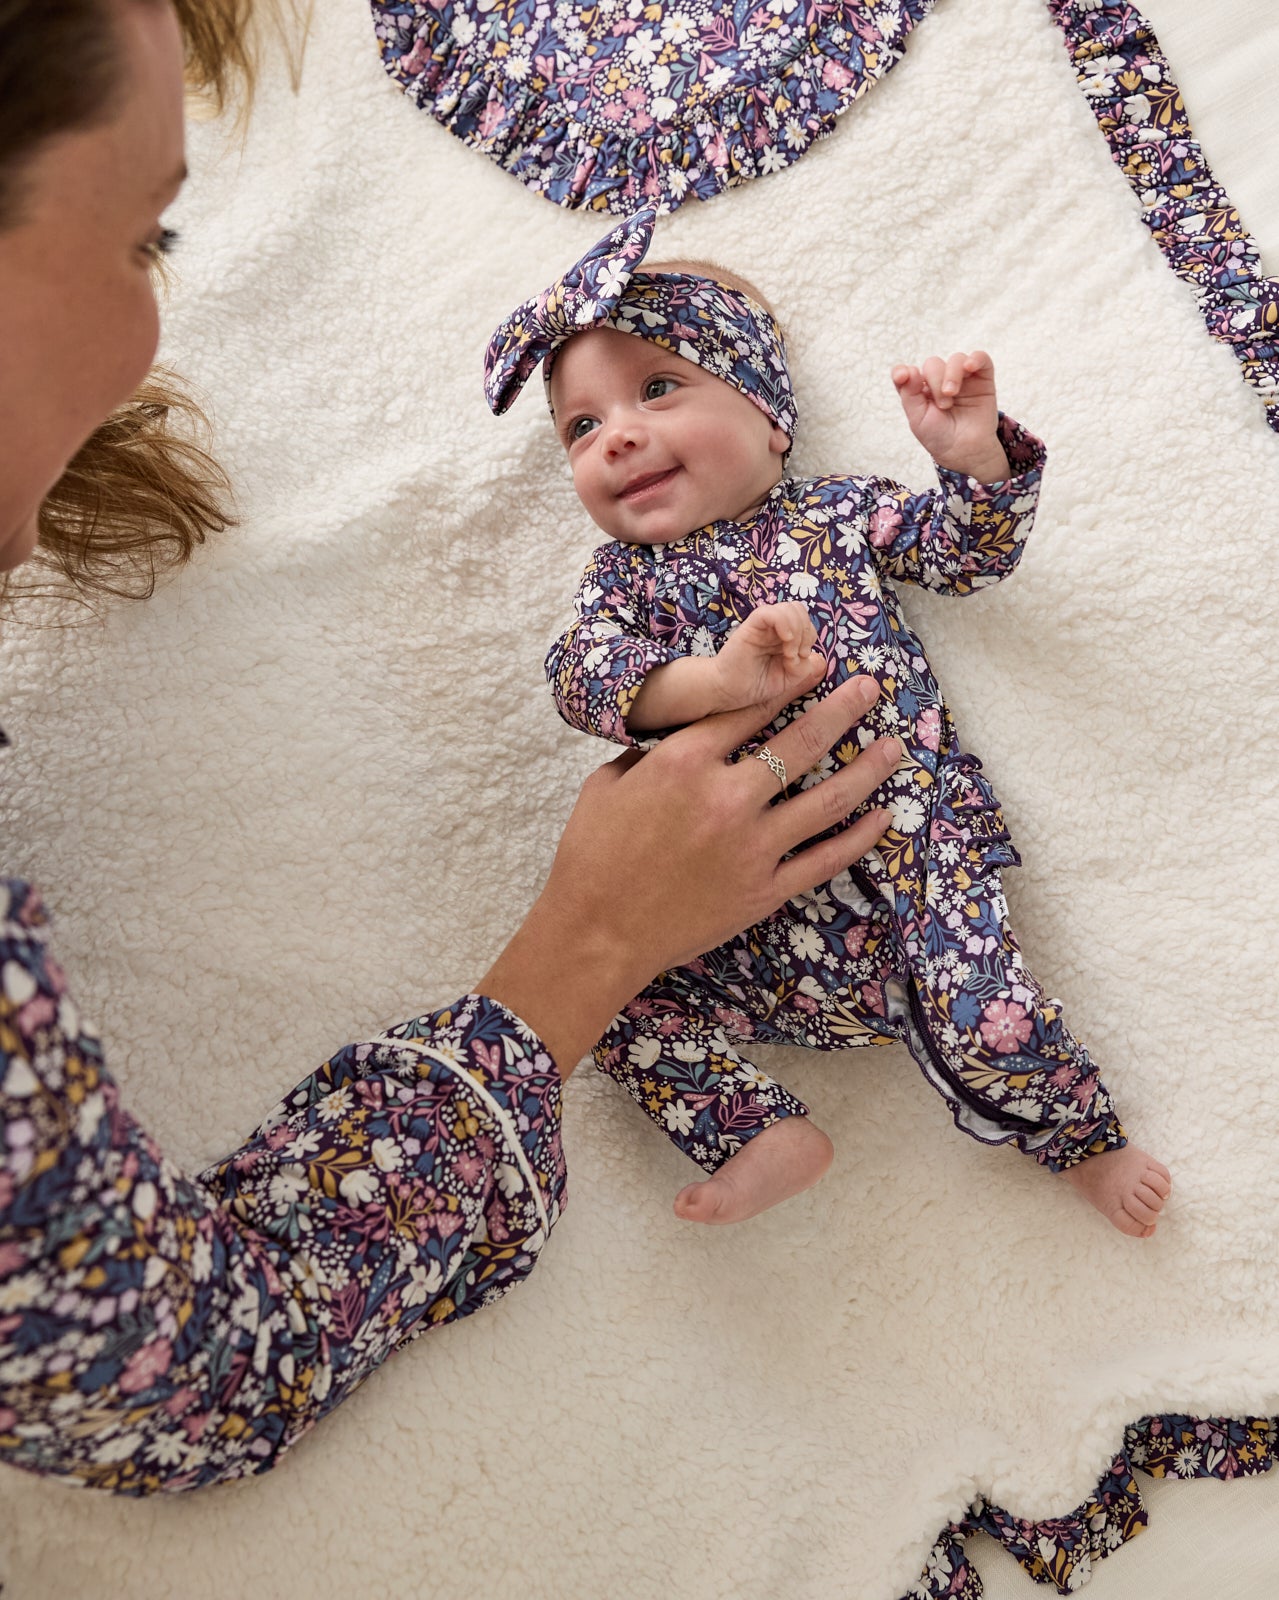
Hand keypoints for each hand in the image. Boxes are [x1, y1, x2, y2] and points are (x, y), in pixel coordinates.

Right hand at [480, 675, 899, 1073]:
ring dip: (867, 768)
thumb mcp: (607, 784)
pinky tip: (883, 817)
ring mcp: (753, 847)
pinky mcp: (765, 891)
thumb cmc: (590, 857)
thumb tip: (679, 739)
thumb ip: (650, 754)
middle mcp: (727, 798)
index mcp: (684, 763)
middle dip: (842, 709)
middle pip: (800, 743)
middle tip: (871, 688)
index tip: (817, 665)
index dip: (789, 683)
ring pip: (827, 798)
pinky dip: (859, 838)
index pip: (749, 709)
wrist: (595, 935)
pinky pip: (825, 860)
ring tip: (894, 746)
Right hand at [713, 601, 820, 710]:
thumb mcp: (788, 679)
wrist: (729, 692)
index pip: (805, 622)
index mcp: (783, 637)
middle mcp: (774, 628)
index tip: (801, 658)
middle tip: (796, 654)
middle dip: (806, 632)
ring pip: (788, 608)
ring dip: (797, 630)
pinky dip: (783, 623)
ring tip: (788, 652)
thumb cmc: (755, 685)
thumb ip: (803, 667)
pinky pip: (769, 612)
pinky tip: (785, 640)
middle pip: (799, 610)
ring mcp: (762, 626)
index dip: (809, 637)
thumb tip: (807, 654)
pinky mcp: (750, 627)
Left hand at [892, 351, 1009, 481]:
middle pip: (933, 364)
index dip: (902, 372)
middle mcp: (940, 380)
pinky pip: (981, 358)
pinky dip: (975, 358)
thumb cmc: (940, 436)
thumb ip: (909, 395)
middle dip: (935, 382)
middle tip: (943, 405)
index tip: (902, 378)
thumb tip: (908, 370)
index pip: (908, 373)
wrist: (965, 451)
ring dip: (952, 374)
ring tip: (952, 395)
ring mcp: (961, 378)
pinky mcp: (982, 378)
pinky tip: (969, 367)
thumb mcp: (917, 419)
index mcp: (920, 390)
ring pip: (956, 359)